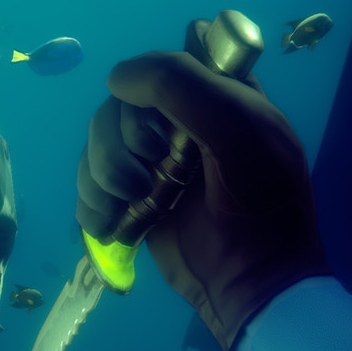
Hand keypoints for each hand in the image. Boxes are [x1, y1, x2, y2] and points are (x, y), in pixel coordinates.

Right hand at [76, 43, 329, 350]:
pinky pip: (89, 186)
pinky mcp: (131, 203)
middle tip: (151, 169)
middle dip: (122, 141)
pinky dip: (92, 203)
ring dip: (104, 174)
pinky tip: (112, 222)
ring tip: (133, 202)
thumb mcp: (237, 128)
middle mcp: (179, 125)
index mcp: (215, 96)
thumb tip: (115, 77)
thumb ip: (180, 86)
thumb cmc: (261, 202)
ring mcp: (152, 165)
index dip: (148, 86)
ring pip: (96, 145)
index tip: (162, 121)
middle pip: (117, 106)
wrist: (253, 284)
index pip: (161, 66)